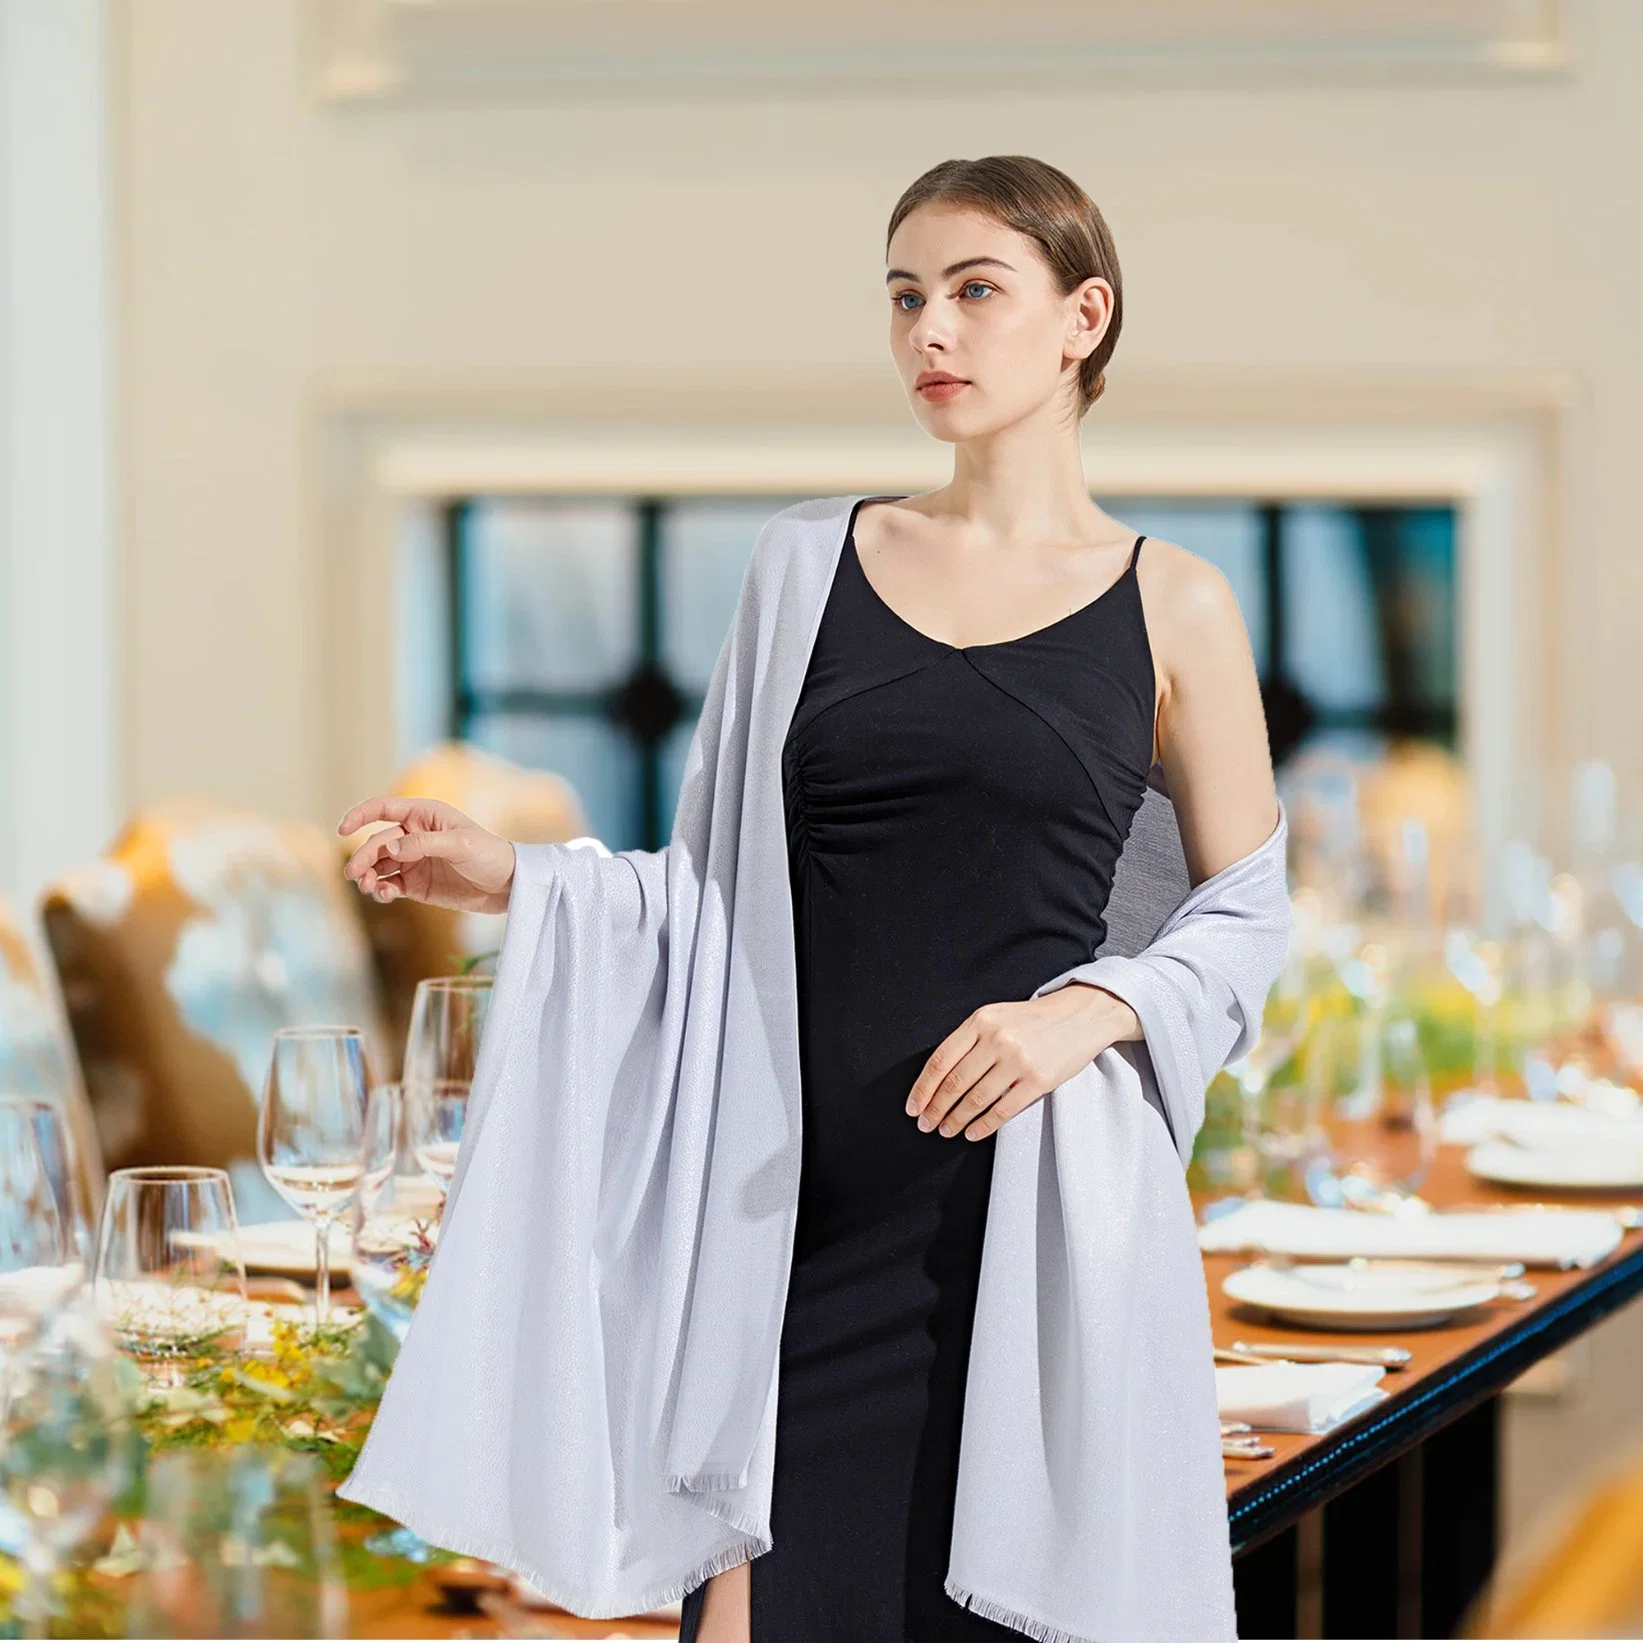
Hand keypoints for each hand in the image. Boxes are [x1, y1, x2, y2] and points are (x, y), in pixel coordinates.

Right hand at [337, 796, 516, 915]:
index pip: (384, 808)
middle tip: (355, 874)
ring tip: (369, 886)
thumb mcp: (460, 844)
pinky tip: (384, 894)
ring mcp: (414, 861)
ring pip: (379, 866)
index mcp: (425, 815)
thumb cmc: (489, 854)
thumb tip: (389, 846)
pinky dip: (382, 890)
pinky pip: (390, 885)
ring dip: (368, 875)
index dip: (361, 815)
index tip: (343, 829)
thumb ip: (423, 844)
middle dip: (363, 857)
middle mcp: (414, 836)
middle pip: (377, 843)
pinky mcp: (417, 885)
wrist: (508, 885)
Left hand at [905, 983, 1141, 1140]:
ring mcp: (1018, 1060)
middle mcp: (997, 1039)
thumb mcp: (996, 1016)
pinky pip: (1003, 1110)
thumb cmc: (1032, 1020)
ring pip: (976, 1099)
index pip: (941, 1060)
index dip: (923, 1088)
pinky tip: (972, 1133)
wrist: (1081, 1016)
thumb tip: (937, 1078)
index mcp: (981, 1020)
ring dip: (956, 1120)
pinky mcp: (1038, 1080)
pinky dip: (983, 1126)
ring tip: (946, 1131)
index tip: (913, 1107)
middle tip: (925, 1125)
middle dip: (935, 1109)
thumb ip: (969, 1040)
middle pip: (955, 1083)